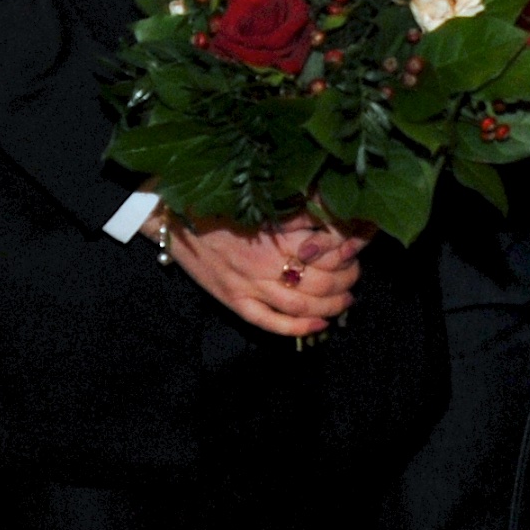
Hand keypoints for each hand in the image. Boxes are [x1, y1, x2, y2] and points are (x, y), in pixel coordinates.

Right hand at [168, 213, 367, 337]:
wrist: (172, 218)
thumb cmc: (215, 202)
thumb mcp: (258, 201)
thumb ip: (293, 211)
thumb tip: (329, 212)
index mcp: (273, 234)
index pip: (326, 250)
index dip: (348, 252)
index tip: (357, 248)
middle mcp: (265, 263)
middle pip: (321, 281)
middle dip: (346, 281)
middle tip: (355, 276)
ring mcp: (249, 286)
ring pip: (302, 306)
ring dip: (332, 306)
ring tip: (346, 300)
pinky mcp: (234, 301)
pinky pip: (271, 323)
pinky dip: (299, 328)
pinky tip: (319, 325)